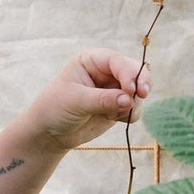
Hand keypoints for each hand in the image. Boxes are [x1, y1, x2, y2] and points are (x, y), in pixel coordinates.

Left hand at [25, 49, 150, 151]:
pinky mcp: (118, 107)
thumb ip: (102, 100)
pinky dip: (131, 114)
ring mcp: (114, 89)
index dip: (128, 72)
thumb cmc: (56, 108)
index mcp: (92, 61)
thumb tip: (129, 100)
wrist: (50, 132)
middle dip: (141, 82)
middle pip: (134, 71)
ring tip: (116, 114)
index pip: (116, 61)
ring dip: (135, 102)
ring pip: (138, 91)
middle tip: (143, 95)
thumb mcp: (76, 102)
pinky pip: (135, 108)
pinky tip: (116, 119)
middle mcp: (106, 72)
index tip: (131, 89)